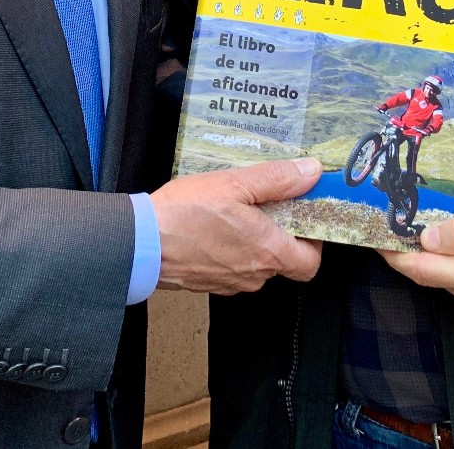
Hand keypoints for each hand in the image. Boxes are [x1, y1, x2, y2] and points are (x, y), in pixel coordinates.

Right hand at [152, 158, 323, 294]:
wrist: (139, 244)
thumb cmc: (184, 215)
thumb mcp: (235, 184)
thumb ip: (277, 178)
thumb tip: (311, 172)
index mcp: (268, 251)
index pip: (311, 262)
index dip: (314, 239)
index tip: (304, 214)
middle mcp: (254, 274)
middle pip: (284, 260)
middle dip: (281, 232)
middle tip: (268, 202)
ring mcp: (230, 282)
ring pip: (257, 262)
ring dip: (254, 239)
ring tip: (237, 208)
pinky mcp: (209, 281)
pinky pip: (232, 265)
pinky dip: (231, 247)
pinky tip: (215, 223)